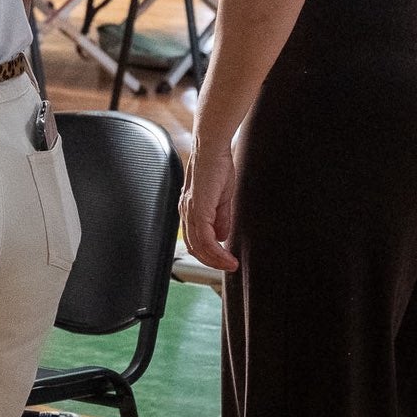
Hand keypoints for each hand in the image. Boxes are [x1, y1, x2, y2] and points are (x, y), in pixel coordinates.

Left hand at [180, 135, 240, 272]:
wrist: (212, 149)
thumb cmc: (216, 167)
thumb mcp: (222, 198)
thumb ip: (220, 218)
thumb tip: (222, 237)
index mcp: (190, 209)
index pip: (195, 240)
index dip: (209, 254)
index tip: (225, 261)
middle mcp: (186, 212)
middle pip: (194, 247)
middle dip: (212, 261)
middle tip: (229, 267)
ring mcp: (190, 210)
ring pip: (198, 246)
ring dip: (215, 259)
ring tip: (230, 264)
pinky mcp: (198, 208)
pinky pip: (204, 237)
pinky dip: (216, 250)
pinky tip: (227, 255)